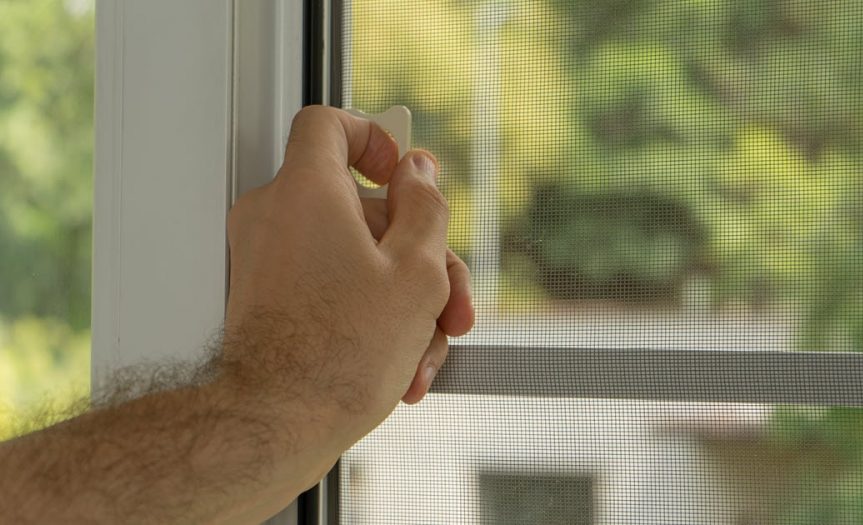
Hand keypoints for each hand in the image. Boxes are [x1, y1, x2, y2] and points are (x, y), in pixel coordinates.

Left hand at [223, 106, 472, 447]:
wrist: (277, 426)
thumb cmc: (342, 354)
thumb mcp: (417, 272)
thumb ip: (425, 208)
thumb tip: (418, 173)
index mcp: (308, 190)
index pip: (329, 124)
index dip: (375, 140)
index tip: (403, 176)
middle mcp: (276, 216)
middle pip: (363, 212)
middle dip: (420, 260)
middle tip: (452, 303)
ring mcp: (267, 260)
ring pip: (354, 259)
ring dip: (402, 302)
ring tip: (426, 354)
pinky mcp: (269, 299)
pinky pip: (330, 289)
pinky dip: (368, 317)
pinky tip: (400, 366)